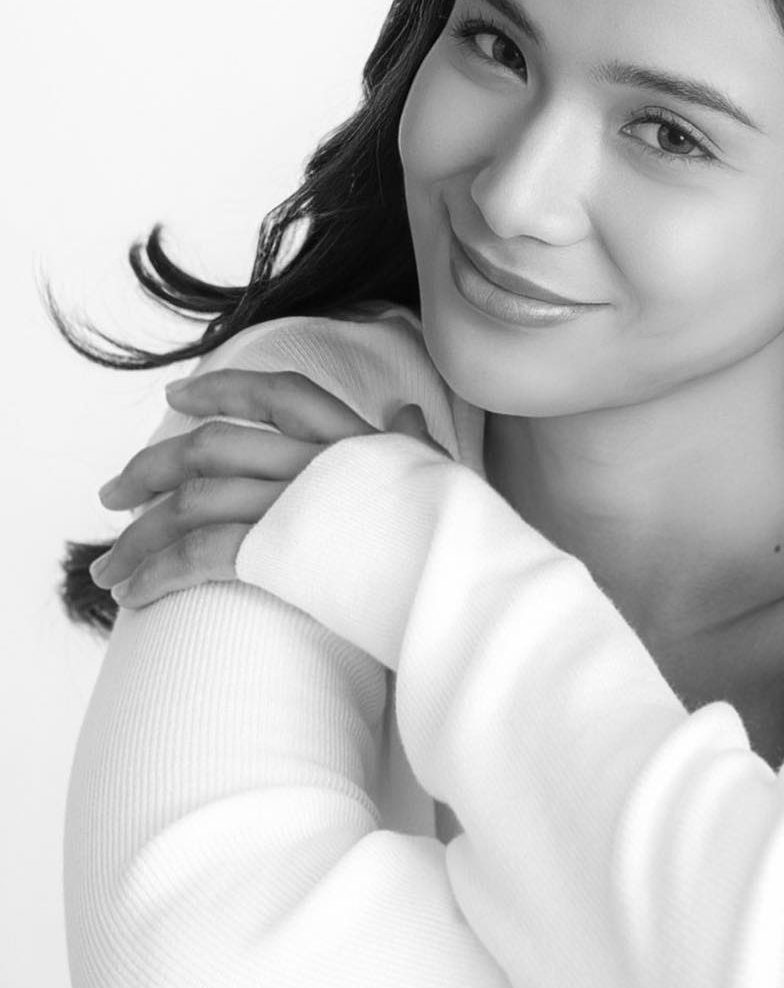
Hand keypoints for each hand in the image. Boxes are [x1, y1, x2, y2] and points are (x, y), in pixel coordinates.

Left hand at [91, 368, 445, 609]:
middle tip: (111, 493)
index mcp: (355, 439)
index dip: (221, 390)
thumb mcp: (443, 475)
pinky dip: (158, 574)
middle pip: (211, 447)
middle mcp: (315, 461)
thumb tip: (403, 410)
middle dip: (150, 468)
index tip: (176, 397)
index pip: (279, 393)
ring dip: (138, 537)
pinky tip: (135, 596)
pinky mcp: (279, 552)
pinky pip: (199, 555)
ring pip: (191, 502)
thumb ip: (414, 442)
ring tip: (107, 568)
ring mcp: (294, 503)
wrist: (473, 581)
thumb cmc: (465, 540)